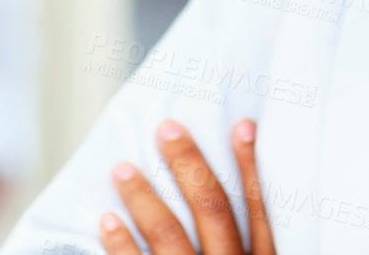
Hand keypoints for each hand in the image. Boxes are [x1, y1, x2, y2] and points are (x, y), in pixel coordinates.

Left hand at [100, 119, 273, 254]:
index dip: (251, 165)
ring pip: (169, 233)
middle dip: (189, 164)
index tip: (243, 126)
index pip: (260, 209)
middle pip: (212, 209)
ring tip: (122, 170)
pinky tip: (108, 220)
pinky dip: (120, 242)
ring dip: (143, 197)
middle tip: (168, 130)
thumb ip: (248, 241)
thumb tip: (229, 183)